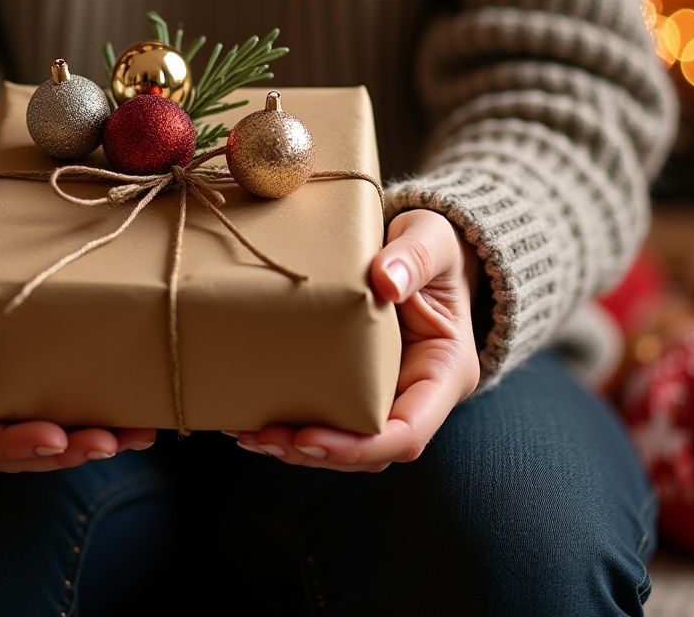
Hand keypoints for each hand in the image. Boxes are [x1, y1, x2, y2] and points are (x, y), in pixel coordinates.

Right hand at [0, 196, 155, 470]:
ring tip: (135, 436)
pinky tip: (137, 419)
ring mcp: (0, 383)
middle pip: (7, 447)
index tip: (53, 438)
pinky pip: (60, 409)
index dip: (7, 441)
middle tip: (109, 443)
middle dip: (59, 452)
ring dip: (85, 445)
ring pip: (38, 439)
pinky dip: (96, 420)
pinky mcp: (31, 372)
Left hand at [231, 208, 480, 471]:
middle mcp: (418, 394)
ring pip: (347, 443)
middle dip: (317, 452)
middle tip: (262, 438)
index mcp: (444, 371)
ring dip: (297, 446)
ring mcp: (389, 394)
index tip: (308, 438)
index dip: (359, 447)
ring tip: (249, 435)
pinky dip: (293, 423)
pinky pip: (330, 416)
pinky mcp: (359, 384)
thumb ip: (414, 258)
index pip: (409, 433)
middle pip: (372, 450)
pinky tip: (252, 417)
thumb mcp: (430, 240)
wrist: (421, 249)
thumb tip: (385, 281)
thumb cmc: (432, 245)